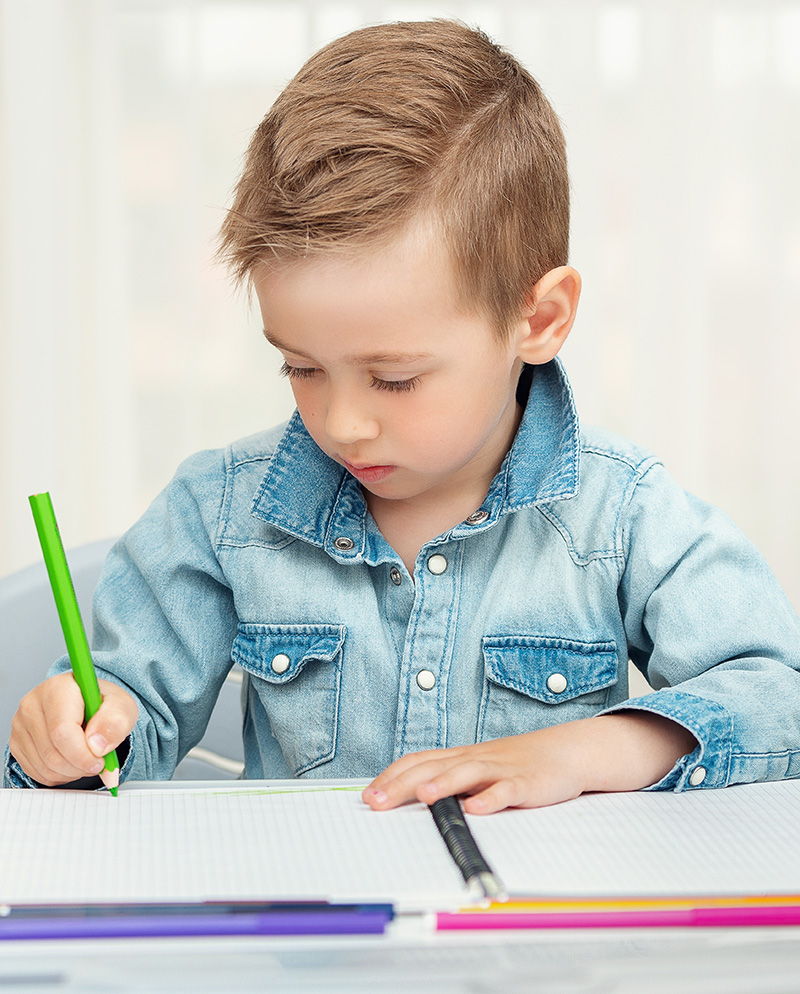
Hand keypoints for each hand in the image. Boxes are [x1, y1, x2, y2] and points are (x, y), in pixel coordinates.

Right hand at [9, 672, 137, 786]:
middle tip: (98, 761)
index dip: (83, 755)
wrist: (87, 704)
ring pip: (45, 767)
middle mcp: (32, 704)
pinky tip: (72, 760)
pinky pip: (38, 773)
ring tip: (87, 757)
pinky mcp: (17, 743)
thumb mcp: (122, 706)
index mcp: (57, 688)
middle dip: (81, 766)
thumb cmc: (103, 703)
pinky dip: (60, 775)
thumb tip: (97, 745)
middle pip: (53, 754)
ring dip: (72, 772)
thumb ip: (116, 721)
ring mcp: (21, 725)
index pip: (62, 732)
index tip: (101, 761)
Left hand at [362, 713, 697, 814]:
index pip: (418, 761)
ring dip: (442, 785)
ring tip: (421, 798)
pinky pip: (507, 790)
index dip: (391, 778)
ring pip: (467, 774)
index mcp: (461, 756)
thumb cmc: (518, 764)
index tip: (367, 797)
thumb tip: (407, 798)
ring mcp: (501, 769)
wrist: (568, 751)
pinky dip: (491, 799)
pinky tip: (477, 809)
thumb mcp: (480, 769)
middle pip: (433, 767)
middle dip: (402, 785)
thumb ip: (449, 781)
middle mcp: (476, 759)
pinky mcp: (527, 783)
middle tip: (375, 803)